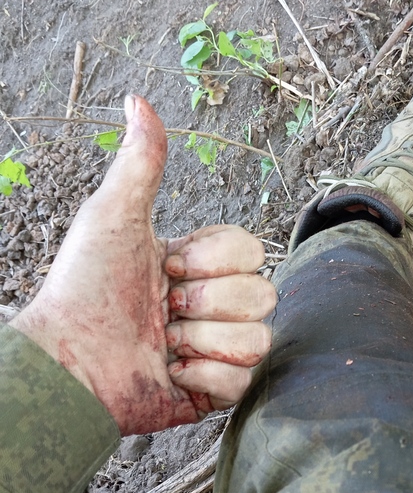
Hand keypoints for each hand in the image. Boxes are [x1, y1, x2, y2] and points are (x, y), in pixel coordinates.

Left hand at [10, 95, 276, 434]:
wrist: (67, 362)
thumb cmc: (83, 287)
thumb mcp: (114, 216)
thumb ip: (141, 162)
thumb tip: (138, 100)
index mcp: (199, 266)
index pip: (252, 250)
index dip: (212, 260)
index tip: (166, 267)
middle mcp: (213, 306)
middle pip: (264, 293)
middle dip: (208, 302)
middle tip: (164, 309)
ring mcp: (216, 350)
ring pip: (259, 339)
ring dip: (204, 341)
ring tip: (166, 345)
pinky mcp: (213, 391)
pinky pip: (243, 381)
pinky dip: (203, 377)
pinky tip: (172, 373)